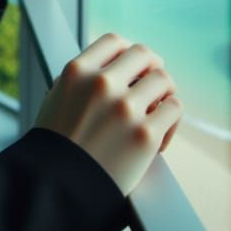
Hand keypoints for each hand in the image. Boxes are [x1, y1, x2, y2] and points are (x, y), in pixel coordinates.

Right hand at [34, 33, 183, 196]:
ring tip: (158, 109)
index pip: (115, 41)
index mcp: (78, 71)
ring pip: (163, 79)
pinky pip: (174, 109)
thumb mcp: (57, 97)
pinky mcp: (145, 135)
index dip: (127, 52)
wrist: (57, 189)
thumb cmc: (56, 146)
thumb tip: (106, 66)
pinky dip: (171, 118)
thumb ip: (81, 79)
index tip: (133, 66)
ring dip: (165, 92)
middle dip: (151, 67)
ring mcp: (125, 108)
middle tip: (153, 83)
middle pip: (144, 54)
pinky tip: (161, 134)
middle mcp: (102, 83)